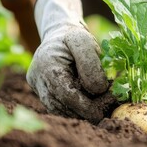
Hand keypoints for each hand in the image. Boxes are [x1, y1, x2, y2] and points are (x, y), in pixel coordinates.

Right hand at [26, 0, 115, 123]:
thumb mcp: (85, 41)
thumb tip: (98, 90)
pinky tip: (92, 103)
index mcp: (46, 64)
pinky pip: (61, 108)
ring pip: (61, 110)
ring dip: (82, 111)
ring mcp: (38, 88)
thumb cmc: (75, 37)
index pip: (65, 94)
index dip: (85, 106)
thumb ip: (91, 64)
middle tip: (108, 106)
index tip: (103, 109)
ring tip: (103, 103)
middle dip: (87, 110)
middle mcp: (38, 79)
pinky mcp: (43, 94)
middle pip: (63, 105)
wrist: (60, 35)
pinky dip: (77, 109)